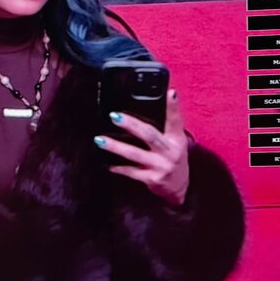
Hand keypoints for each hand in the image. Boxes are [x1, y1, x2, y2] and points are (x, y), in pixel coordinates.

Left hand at [94, 89, 189, 206]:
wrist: (179, 188)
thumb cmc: (172, 158)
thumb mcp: (174, 142)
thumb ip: (163, 127)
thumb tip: (142, 108)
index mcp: (176, 139)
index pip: (176, 120)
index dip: (174, 106)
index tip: (171, 92)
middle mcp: (170, 152)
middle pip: (149, 135)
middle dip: (131, 125)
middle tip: (114, 116)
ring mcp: (161, 166)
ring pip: (135, 154)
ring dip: (116, 147)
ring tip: (100, 140)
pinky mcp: (153, 179)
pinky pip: (131, 172)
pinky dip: (119, 167)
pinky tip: (107, 163)